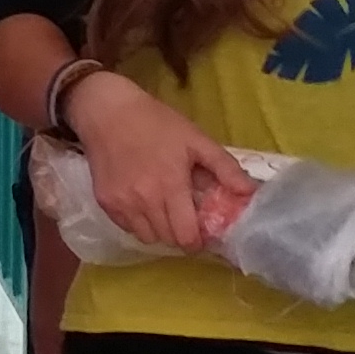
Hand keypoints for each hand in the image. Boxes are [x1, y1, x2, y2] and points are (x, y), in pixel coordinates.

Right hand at [64, 71, 253, 251]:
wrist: (108, 112)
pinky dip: (139, 222)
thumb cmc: (157, 124)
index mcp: (170, 186)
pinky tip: (143, 201)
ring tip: (164, 209)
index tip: (202, 231)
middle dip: (181, 234)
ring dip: (160, 230)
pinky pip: (127, 227)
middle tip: (186, 217)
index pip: (185, 236)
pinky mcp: (105, 203)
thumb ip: (225, 167)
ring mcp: (122, 204)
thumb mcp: (196, 139)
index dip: (197, 241)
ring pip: (146, 237)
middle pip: (168, 240)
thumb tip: (249, 193)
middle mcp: (144, 200)